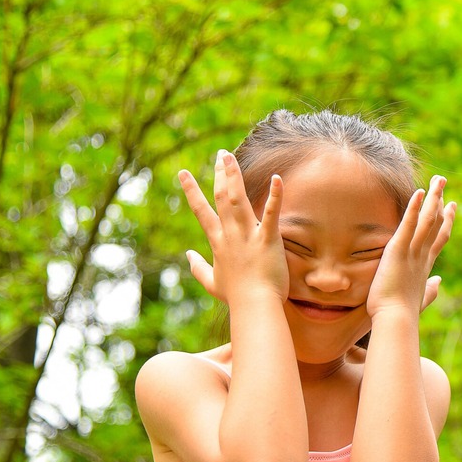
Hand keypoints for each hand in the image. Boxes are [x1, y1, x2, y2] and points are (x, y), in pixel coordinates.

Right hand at [179, 150, 289, 303]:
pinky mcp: (267, 240)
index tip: (183, 173)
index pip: (202, 212)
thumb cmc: (237, 297)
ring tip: (229, 157)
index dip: (192, 191)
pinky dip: (275, 196)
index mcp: (218, 243)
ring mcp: (247, 236)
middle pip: (222, 198)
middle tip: (220, 155)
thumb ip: (198, 268)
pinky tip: (278, 178)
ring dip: (234, 176)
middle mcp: (230, 235)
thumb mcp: (212, 283)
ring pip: (238, 200)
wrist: (254, 307)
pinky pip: (270, 214)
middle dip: (221, 174)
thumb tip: (187, 256)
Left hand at [367, 176, 456, 317]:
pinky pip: (409, 224)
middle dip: (441, 201)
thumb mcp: (420, 299)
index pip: (439, 238)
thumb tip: (438, 283)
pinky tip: (419, 192)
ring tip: (438, 179)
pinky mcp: (399, 250)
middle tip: (443, 182)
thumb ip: (430, 290)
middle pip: (436, 223)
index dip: (446, 221)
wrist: (396, 320)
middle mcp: (423, 255)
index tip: (451, 206)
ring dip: (434, 197)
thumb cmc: (403, 314)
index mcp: (426, 266)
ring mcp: (413, 252)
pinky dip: (415, 208)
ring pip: (428, 219)